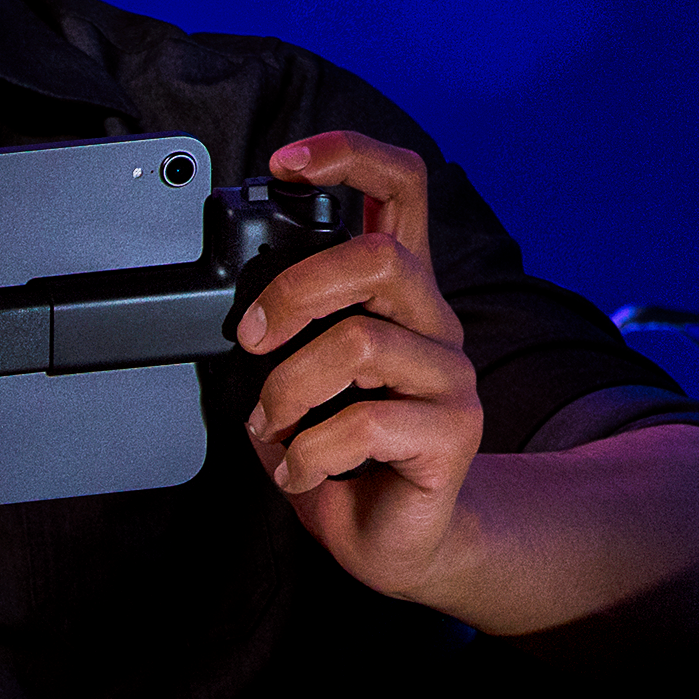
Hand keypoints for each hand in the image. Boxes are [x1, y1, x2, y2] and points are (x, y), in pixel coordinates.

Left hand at [232, 133, 483, 597]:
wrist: (395, 541)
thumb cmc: (345, 456)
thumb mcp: (298, 381)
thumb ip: (282, 337)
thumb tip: (242, 320)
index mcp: (397, 293)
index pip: (400, 189)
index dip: (350, 158)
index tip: (286, 163)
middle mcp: (432, 321)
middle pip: (380, 258)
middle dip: (295, 291)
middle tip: (251, 340)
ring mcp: (451, 376)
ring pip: (361, 344)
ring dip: (290, 390)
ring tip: (276, 429)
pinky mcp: (456, 432)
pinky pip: (365, 423)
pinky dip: (308, 453)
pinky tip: (300, 472)